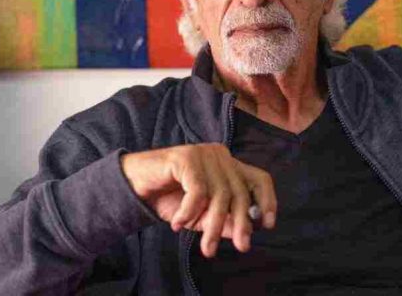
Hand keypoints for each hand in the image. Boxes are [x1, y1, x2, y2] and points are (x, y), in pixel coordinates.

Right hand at [120, 144, 276, 256]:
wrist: (134, 186)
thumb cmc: (170, 199)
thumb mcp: (201, 216)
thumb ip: (223, 220)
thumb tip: (246, 229)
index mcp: (229, 166)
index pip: (259, 178)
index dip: (268, 200)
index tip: (267, 225)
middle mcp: (221, 156)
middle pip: (240, 191)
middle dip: (241, 223)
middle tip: (241, 247)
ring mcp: (204, 154)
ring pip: (220, 194)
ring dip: (212, 226)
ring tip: (205, 248)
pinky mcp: (186, 157)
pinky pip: (197, 190)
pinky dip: (189, 212)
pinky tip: (177, 224)